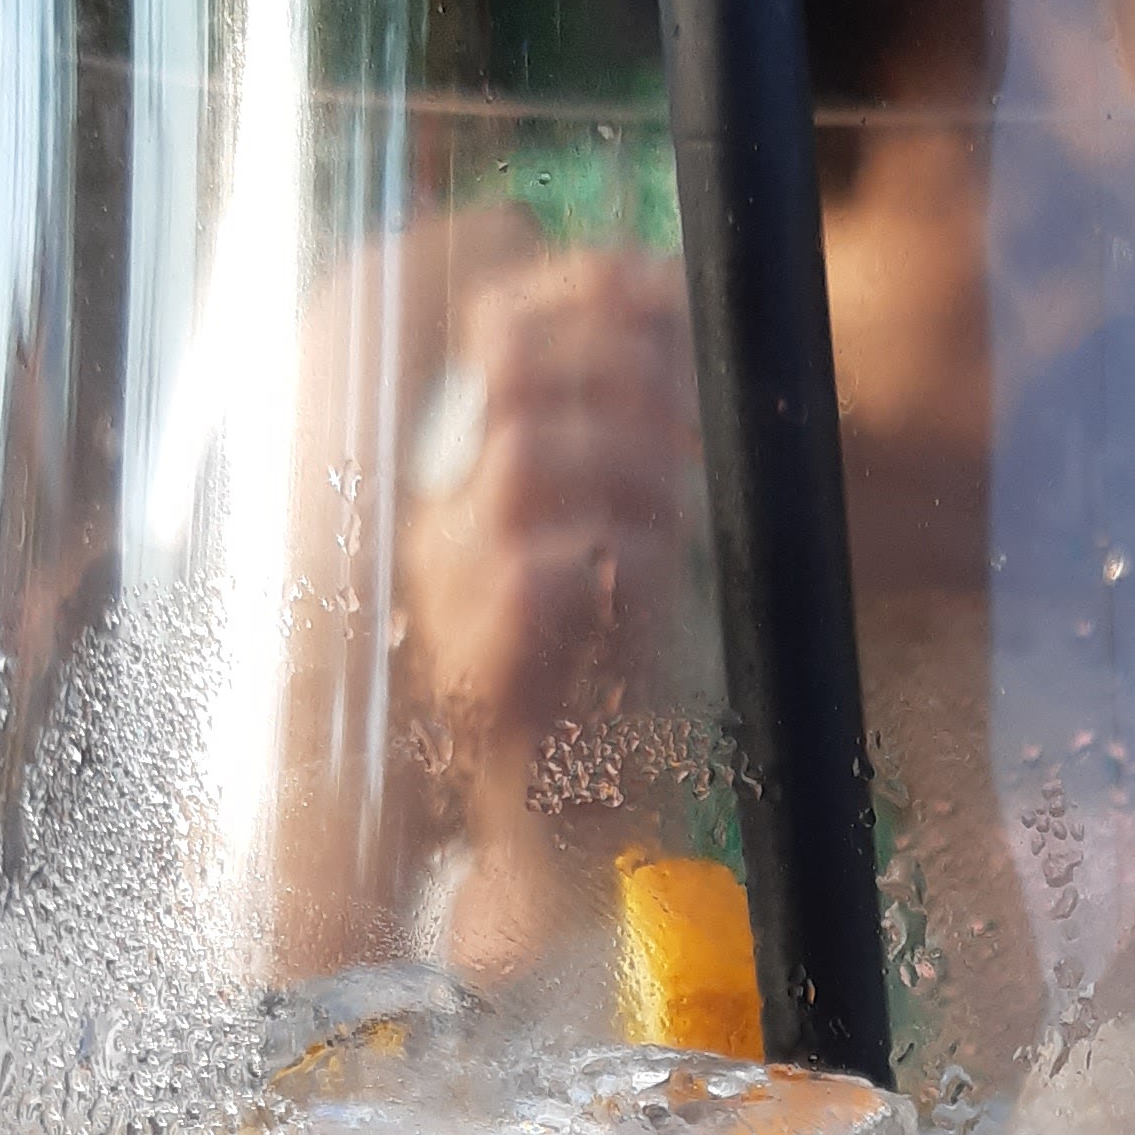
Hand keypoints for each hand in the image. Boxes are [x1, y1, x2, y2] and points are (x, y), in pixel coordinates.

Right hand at [399, 235, 698, 761]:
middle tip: (691, 415)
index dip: (592, 287)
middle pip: (508, 355)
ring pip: (525, 452)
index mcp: (471, 473)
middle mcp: (443, 518)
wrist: (577, 846)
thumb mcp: (633, 537)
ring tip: (683, 512)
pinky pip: (538, 571)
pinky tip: (659, 581)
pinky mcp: (481, 673)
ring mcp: (450, 594)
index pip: (501, 319)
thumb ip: (642, 434)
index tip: (673, 298)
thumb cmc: (615, 689)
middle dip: (624, 360)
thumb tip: (672, 314)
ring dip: (634, 462)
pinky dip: (623, 560)